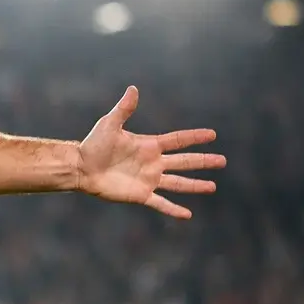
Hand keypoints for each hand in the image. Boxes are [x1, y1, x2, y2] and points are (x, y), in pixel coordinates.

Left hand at [77, 86, 223, 218]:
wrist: (80, 168)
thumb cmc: (93, 145)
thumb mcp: (110, 124)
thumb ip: (124, 109)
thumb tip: (133, 89)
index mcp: (149, 145)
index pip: (178, 140)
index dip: (195, 137)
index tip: (213, 134)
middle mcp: (153, 163)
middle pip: (184, 162)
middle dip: (203, 161)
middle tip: (222, 161)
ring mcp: (148, 180)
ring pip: (178, 183)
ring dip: (195, 186)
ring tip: (213, 187)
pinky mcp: (140, 195)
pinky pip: (161, 203)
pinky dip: (173, 209)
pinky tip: (187, 215)